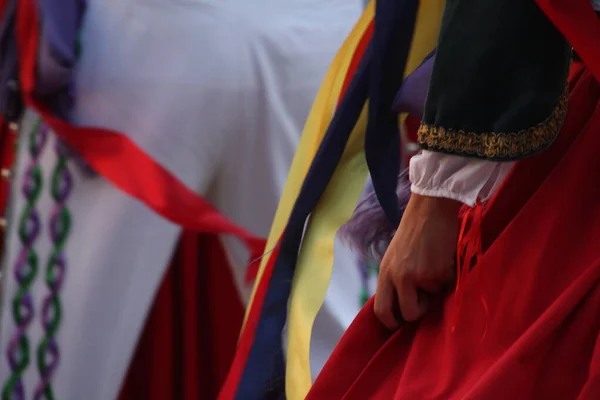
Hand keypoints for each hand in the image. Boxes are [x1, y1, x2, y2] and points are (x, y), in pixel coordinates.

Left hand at [374, 193, 461, 327]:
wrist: (430, 209)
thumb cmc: (413, 232)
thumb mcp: (395, 257)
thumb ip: (395, 279)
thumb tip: (400, 306)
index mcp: (385, 273)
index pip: (380, 309)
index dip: (390, 322)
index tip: (399, 324)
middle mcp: (399, 277)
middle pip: (408, 314)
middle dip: (418, 312)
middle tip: (424, 302)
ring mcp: (420, 276)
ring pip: (432, 300)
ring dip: (435, 289)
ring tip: (433, 265)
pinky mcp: (440, 273)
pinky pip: (446, 286)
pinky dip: (448, 277)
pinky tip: (443, 257)